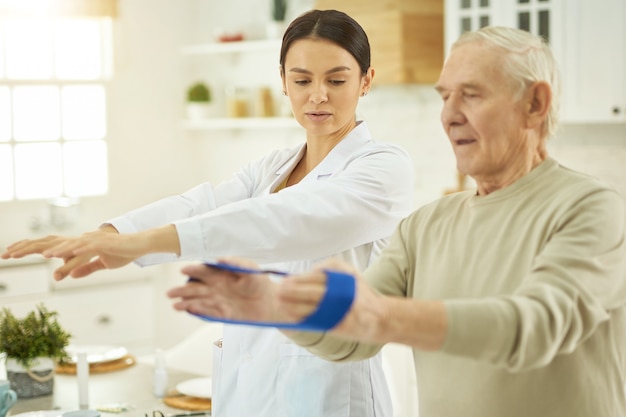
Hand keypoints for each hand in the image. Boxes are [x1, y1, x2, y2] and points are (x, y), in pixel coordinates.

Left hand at [2, 226, 143, 279]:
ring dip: (53, 251)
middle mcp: (81, 239)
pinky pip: (86, 248)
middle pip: (51, 243)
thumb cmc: (123, 253)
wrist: (141, 245)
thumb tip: (70, 275)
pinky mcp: (104, 243)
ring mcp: (92, 240)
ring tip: (39, 257)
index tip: (9, 253)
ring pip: (68, 246)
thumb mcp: (102, 264)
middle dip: (28, 248)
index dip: (29, 248)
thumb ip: (86, 268)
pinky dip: (73, 251)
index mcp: (78, 245)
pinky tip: (64, 255)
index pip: (49, 246)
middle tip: (7, 254)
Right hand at [168, 258, 285, 322]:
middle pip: (196, 288)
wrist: (272, 302)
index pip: (203, 272)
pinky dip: (199, 311)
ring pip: (198, 301)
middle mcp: (217, 288)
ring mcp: (218, 301)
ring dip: (186, 303)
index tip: (184, 270)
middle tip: (170, 293)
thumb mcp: (250, 268)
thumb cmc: (261, 282)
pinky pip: (208, 313)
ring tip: (175, 305)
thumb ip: (235, 263)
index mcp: (221, 275)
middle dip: (182, 290)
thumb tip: (219, 259)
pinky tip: (189, 310)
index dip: (193, 271)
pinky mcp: (223, 314)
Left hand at [278, 258, 389, 341]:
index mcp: (342, 281)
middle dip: (293, 292)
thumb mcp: (349, 272)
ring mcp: (338, 312)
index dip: (298, 280)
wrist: (378, 318)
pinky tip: (291, 316)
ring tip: (280, 304)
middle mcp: (340, 296)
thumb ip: (329, 268)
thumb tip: (308, 271)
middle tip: (279, 291)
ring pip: (311, 309)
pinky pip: (316, 321)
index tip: (285, 281)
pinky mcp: (336, 326)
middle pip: (312, 293)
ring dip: (293, 307)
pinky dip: (302, 319)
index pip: (316, 279)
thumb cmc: (359, 292)